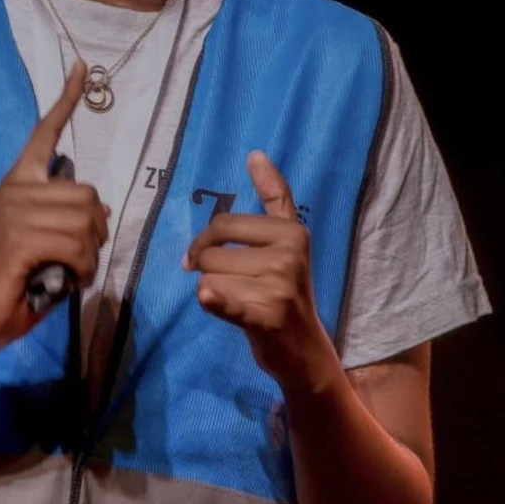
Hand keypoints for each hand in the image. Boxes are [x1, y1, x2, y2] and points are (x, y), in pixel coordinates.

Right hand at [0, 63, 108, 358]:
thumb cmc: (20, 279)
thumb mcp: (49, 242)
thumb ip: (69, 218)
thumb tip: (100, 210)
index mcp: (18, 182)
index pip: (44, 133)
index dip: (66, 100)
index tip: (80, 68)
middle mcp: (14, 189)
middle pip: (89, 195)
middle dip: (95, 233)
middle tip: (77, 258)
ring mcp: (15, 211)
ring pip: (86, 223)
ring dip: (89, 256)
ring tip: (67, 271)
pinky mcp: (20, 238)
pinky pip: (77, 247)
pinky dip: (82, 271)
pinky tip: (64, 280)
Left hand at [184, 151, 337, 389]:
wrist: (304, 350)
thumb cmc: (287, 290)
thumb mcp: (288, 240)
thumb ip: (274, 197)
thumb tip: (256, 153)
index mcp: (292, 231)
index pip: (223, 224)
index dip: (204, 241)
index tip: (200, 255)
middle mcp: (289, 255)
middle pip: (212, 252)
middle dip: (209, 269)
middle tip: (227, 286)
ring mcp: (279, 286)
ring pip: (208, 278)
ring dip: (214, 292)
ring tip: (240, 303)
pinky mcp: (266, 316)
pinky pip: (220, 298)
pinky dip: (212, 301)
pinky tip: (209, 299)